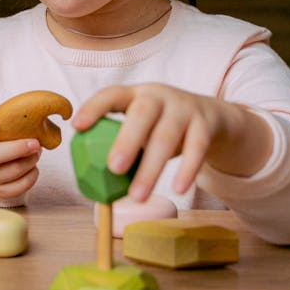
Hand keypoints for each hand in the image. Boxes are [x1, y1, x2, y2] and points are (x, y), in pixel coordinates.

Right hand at [0, 117, 40, 201]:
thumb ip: (5, 124)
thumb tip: (34, 114)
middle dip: (16, 149)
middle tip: (35, 142)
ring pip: (12, 170)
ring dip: (30, 160)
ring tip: (36, 151)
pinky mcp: (0, 192)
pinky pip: (22, 185)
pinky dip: (33, 174)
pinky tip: (33, 166)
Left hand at [72, 84, 272, 202]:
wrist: (211, 117)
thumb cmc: (161, 126)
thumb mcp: (141, 126)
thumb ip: (121, 144)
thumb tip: (92, 181)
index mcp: (135, 94)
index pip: (111, 94)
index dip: (94, 108)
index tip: (77, 126)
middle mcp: (159, 96)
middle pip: (142, 113)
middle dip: (127, 140)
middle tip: (113, 168)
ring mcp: (184, 108)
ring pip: (167, 136)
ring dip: (151, 168)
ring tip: (138, 196)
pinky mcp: (205, 124)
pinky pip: (197, 148)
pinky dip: (187, 169)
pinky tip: (178, 189)